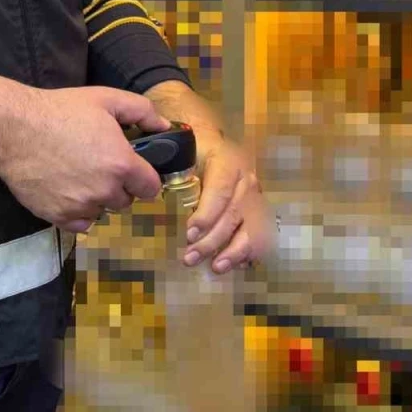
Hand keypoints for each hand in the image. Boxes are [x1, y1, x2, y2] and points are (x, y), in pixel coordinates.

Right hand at [0, 86, 170, 232]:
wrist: (12, 129)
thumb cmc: (60, 110)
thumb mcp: (106, 99)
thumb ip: (142, 111)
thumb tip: (165, 127)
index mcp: (122, 165)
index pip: (151, 188)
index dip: (144, 177)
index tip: (133, 169)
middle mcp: (105, 191)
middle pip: (125, 201)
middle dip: (119, 187)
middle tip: (99, 166)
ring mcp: (80, 206)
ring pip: (102, 212)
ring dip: (97, 199)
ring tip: (79, 175)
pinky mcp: (58, 217)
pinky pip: (80, 224)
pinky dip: (77, 213)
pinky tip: (67, 191)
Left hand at [182, 135, 271, 273]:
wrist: (213, 144)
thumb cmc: (193, 152)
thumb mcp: (182, 153)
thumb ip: (172, 171)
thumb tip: (151, 191)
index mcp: (228, 163)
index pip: (221, 191)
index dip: (207, 214)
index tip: (190, 234)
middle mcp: (246, 181)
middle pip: (233, 214)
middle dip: (212, 241)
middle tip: (190, 258)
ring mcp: (256, 199)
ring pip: (252, 229)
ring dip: (234, 252)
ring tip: (216, 267)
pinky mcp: (258, 213)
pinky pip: (260, 237)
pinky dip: (248, 253)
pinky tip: (235, 265)